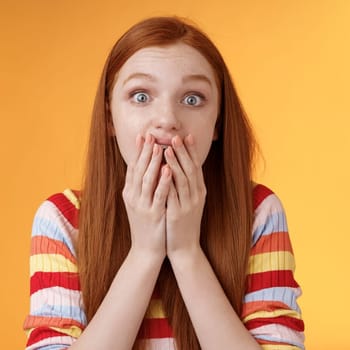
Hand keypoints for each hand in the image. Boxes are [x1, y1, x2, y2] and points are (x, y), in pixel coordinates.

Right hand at [121, 133, 171, 258]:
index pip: (133, 167)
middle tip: (150, 135)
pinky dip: (164, 181)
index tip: (143, 136)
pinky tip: (169, 170)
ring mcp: (142, 205)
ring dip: (154, 162)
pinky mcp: (153, 214)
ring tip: (160, 147)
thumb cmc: (147, 224)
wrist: (146, 249)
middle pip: (139, 170)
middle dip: (145, 152)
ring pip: (148, 179)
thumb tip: (146, 167)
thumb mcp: (141, 203)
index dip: (138, 151)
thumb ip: (142, 186)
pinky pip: (159, 194)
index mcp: (130, 193)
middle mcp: (133, 197)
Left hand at [164, 135, 206, 257]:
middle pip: (191, 170)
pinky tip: (162, 172)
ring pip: (183, 180)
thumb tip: (180, 167)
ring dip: (175, 163)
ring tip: (167, 149)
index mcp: (199, 192)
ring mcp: (188, 205)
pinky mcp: (177, 214)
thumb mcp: (189, 202)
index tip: (187, 136)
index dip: (192, 152)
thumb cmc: (183, 223)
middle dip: (183, 152)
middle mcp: (196, 196)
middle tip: (176, 137)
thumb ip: (186, 186)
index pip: (196, 167)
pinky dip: (168, 182)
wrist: (185, 247)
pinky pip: (172, 195)